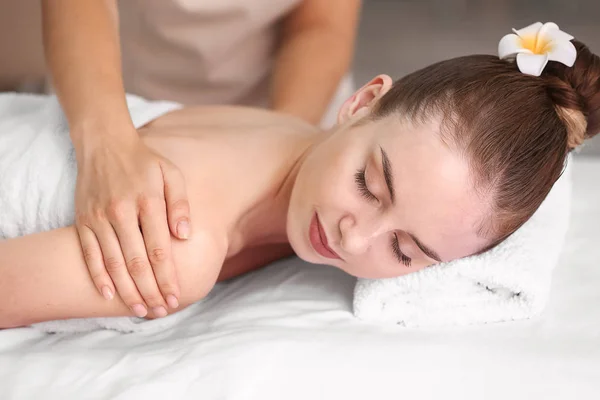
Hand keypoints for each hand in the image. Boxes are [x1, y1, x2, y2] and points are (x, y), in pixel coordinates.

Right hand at [74, 128, 189, 317]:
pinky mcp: (82, 220)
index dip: (168, 277)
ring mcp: (98, 218)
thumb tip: (185, 235)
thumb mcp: (171, 174)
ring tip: (141, 310)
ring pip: (113, 263)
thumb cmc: (144, 161)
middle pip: (137, 262)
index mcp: (148, 202)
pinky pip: (89, 254)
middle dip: (151, 291)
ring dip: (127, 291)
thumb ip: (180, 204)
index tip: (176, 297)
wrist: (103, 143)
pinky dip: (98, 276)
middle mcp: (121, 212)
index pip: (160, 249)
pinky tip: (108, 295)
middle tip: (162, 311)